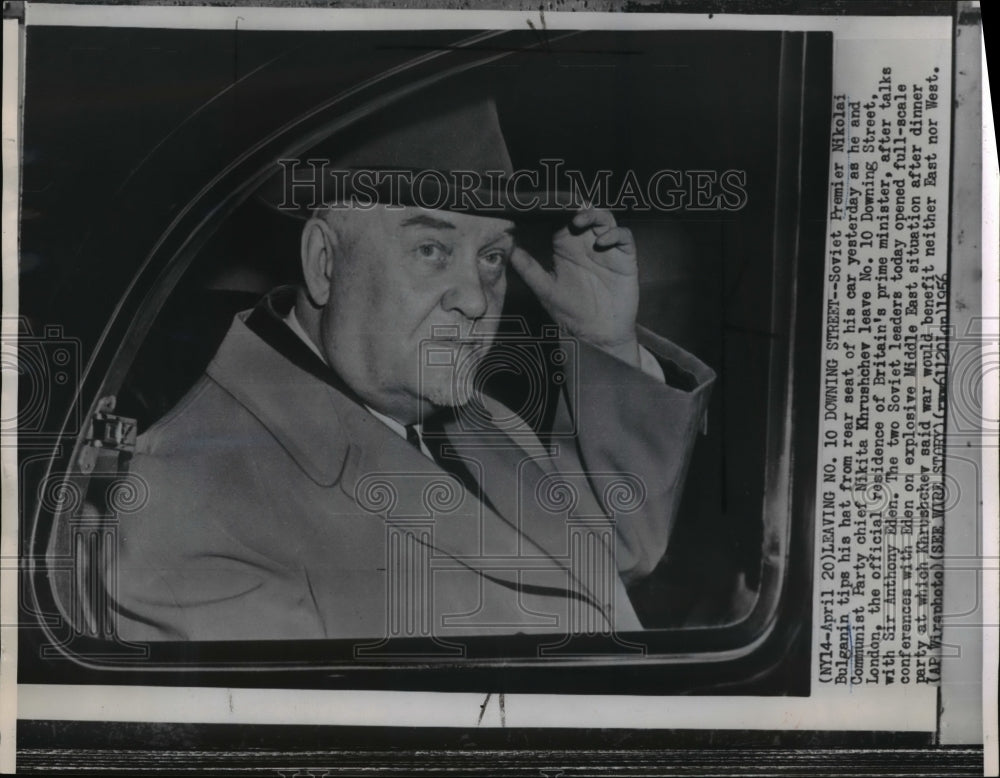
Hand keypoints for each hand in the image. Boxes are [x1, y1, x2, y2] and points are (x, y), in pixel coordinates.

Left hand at [510, 207, 639, 366]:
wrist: (597, 334)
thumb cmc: (570, 312)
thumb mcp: (545, 290)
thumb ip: (529, 269)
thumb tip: (508, 250)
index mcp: (566, 246)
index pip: (560, 219)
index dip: (554, 209)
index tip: (543, 204)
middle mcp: (586, 243)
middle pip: (583, 212)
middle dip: (575, 205)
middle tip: (563, 205)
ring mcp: (607, 248)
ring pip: (604, 218)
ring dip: (593, 214)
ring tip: (579, 221)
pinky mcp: (625, 258)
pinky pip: (624, 236)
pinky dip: (615, 234)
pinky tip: (602, 242)